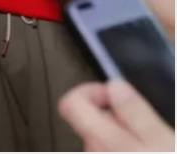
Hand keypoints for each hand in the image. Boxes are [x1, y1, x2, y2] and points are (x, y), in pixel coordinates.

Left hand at [59, 80, 173, 151]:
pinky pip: (108, 149)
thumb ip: (135, 112)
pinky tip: (144, 150)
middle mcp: (92, 152)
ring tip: (148, 142)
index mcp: (101, 140)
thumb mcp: (162, 140)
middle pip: (89, 119)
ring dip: (121, 134)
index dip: (90, 91)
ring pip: (101, 137)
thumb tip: (115, 86)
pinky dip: (122, 147)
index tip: (113, 93)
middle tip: (142, 122)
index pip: (70, 103)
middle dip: (113, 115)